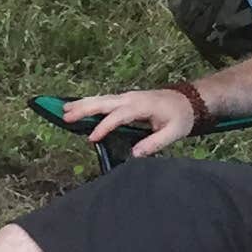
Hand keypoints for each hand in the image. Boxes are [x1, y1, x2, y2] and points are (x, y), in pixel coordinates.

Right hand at [59, 88, 198, 155]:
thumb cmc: (180, 117)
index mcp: (141, 106)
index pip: (118, 115)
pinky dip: (90, 103)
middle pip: (103, 102)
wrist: (188, 100)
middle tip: (65, 115)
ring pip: (101, 99)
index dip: (104, 126)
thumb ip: (153, 143)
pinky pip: (104, 101)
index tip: (91, 138)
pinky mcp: (125, 99)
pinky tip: (78, 107)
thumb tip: (134, 155)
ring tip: (64, 110)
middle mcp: (130, 98)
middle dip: (84, 108)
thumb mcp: (172, 133)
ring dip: (83, 104)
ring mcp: (127, 97)